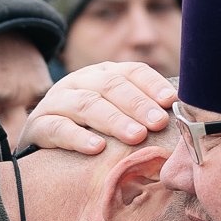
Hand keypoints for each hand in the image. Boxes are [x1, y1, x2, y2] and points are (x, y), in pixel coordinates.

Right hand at [18, 61, 176, 155]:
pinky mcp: (38, 125)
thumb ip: (142, 113)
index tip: (170, 101)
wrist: (41, 144)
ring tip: (136, 136)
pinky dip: (79, 137)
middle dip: (137, 104)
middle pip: (110, 85)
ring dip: (114, 120)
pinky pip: (58, 128)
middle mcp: (79, 82)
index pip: (130, 71)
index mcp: (102, 74)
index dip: (151, 84)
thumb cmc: (90, 132)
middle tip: (158, 123)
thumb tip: (182, 119)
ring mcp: (57, 102)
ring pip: (86, 104)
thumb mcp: (116, 116)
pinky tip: (98, 148)